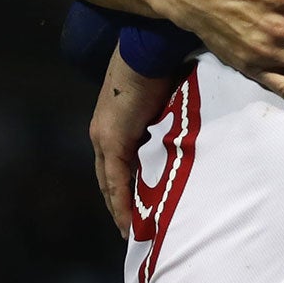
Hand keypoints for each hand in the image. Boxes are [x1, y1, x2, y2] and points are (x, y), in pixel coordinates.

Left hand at [91, 47, 175, 237]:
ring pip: (110, 184)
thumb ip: (163, 116)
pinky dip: (122, 205)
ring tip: (133, 232)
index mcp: (110, 122)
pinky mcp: (114, 140)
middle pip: (107, 178)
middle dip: (117, 203)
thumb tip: (181, 127)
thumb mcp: (159, 97)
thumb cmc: (159, 64)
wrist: (148, 49)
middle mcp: (101, 132)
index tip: (132, 206)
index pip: (113, 162)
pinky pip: (117, 182)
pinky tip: (131, 224)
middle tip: (131, 227)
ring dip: (120, 208)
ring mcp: (105, 137)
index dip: (120, 186)